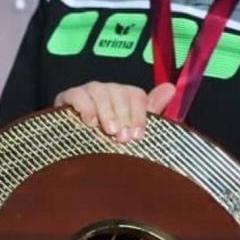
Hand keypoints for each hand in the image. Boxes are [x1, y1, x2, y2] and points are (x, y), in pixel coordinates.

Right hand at [54, 81, 174, 141]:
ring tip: (109, 131)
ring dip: (107, 111)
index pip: (136, 95)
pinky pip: (77, 94)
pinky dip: (84, 107)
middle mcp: (107, 90)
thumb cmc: (109, 140)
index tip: (137, 135)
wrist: (77, 152)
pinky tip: (89, 122)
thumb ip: (152, 109)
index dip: (139, 115)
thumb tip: (171, 87)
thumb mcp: (132, 129)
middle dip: (123, 116)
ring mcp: (87, 92)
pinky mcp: (68, 97)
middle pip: (118, 91)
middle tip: (122, 137)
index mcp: (125, 96)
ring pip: (99, 91)